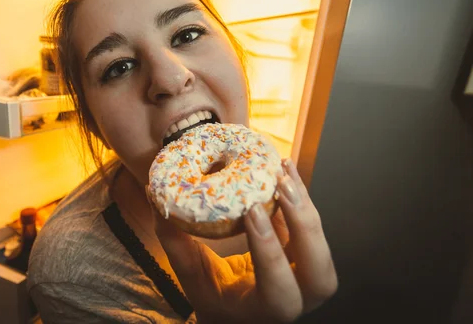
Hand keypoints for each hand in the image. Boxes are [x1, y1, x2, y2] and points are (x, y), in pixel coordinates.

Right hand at [152, 158, 336, 322]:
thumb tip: (154, 195)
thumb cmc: (213, 297)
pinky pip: (311, 225)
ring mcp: (307, 276)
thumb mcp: (191, 277)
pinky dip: (302, 196)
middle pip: (321, 276)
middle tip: (282, 186)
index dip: (269, 251)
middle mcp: (297, 300)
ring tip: (284, 168)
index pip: (279, 290)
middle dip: (305, 227)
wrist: (238, 312)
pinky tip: (286, 168)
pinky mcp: (306, 252)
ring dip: (306, 206)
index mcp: (265, 311)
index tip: (252, 210)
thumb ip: (174, 242)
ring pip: (322, 246)